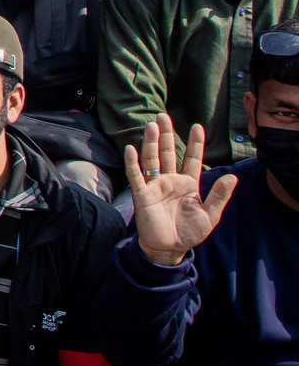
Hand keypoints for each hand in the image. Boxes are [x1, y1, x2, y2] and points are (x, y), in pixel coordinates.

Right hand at [123, 116, 237, 266]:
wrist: (170, 248)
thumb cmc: (190, 232)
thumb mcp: (210, 215)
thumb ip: (220, 195)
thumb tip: (233, 177)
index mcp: (188, 184)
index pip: (190, 159)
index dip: (194, 143)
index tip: (197, 126)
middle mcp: (170, 181)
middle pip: (167, 153)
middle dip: (166, 135)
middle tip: (163, 116)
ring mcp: (155, 186)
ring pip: (152, 160)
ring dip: (150, 144)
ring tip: (151, 126)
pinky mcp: (142, 195)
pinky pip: (136, 176)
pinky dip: (132, 163)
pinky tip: (131, 149)